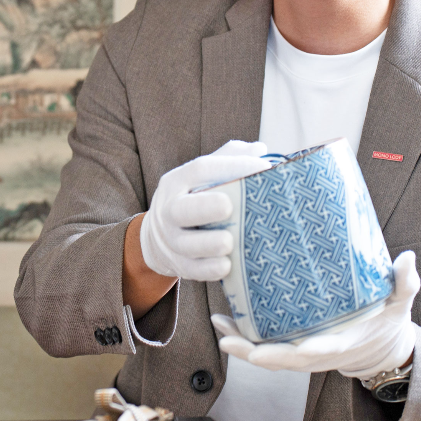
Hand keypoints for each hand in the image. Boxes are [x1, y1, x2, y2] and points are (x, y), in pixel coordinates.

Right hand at [138, 140, 270, 280]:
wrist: (158, 237)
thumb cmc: (194, 199)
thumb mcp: (203, 175)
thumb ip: (230, 159)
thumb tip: (260, 150)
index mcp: (179, 180)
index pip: (201, 169)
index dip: (231, 167)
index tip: (263, 168)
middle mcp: (170, 209)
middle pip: (182, 209)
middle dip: (206, 207)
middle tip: (229, 206)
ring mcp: (171, 239)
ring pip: (185, 243)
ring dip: (208, 244)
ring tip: (229, 242)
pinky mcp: (178, 264)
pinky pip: (191, 270)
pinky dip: (208, 270)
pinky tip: (226, 266)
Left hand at [212, 250, 420, 379]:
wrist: (384, 347)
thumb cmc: (390, 320)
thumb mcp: (403, 301)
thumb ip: (405, 282)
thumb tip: (407, 258)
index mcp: (343, 343)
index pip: (317, 352)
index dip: (295, 353)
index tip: (275, 351)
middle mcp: (320, 353)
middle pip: (282, 360)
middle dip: (253, 353)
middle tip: (227, 341)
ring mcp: (306, 353)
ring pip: (270, 356)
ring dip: (242, 346)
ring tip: (218, 326)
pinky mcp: (297, 345)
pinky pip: (268, 347)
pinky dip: (246, 339)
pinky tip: (225, 322)